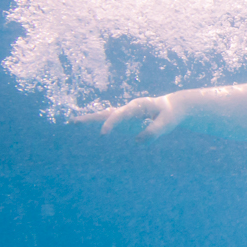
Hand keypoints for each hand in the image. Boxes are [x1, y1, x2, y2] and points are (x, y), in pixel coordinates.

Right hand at [74, 93, 188, 138]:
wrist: (174, 107)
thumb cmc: (171, 114)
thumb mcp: (167, 122)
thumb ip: (154, 131)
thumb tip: (136, 142)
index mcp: (138, 105)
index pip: (120, 114)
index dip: (110, 123)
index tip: (102, 134)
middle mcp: (128, 108)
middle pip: (106, 113)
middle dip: (91, 118)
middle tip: (74, 122)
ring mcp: (126, 115)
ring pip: (105, 117)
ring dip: (90, 120)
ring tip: (72, 123)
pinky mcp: (126, 122)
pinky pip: (111, 123)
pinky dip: (99, 125)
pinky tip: (86, 128)